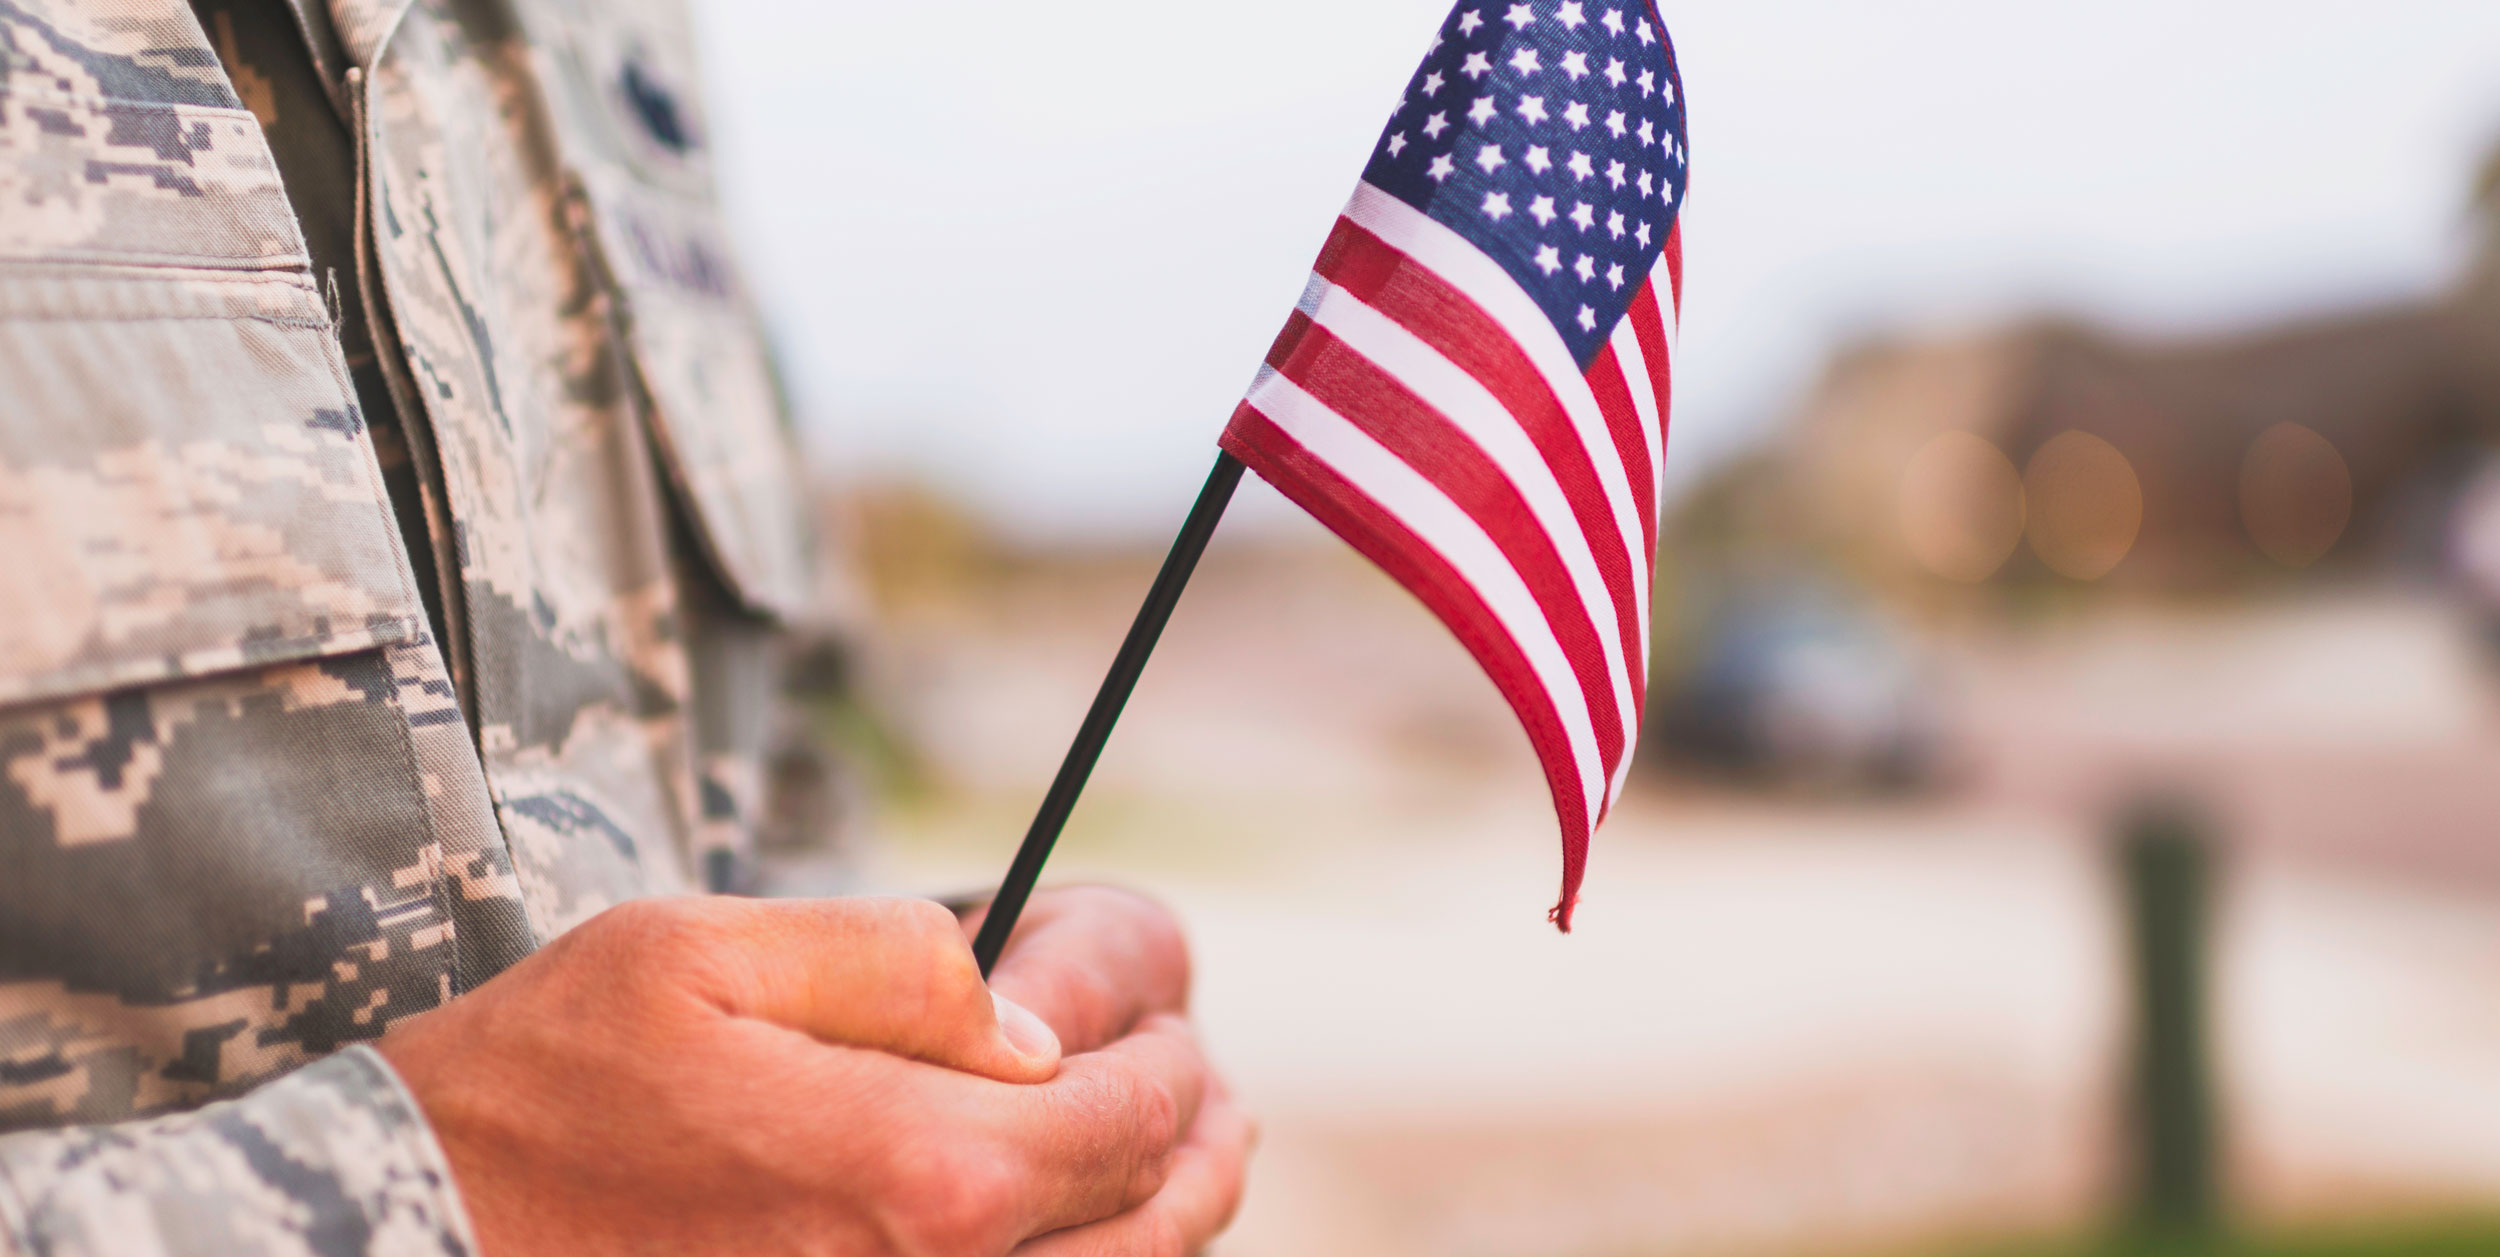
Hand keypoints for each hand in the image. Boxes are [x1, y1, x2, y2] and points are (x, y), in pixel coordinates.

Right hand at [377, 895, 1229, 1255]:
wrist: (414, 1227)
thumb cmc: (546, 1085)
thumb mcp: (705, 954)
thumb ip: (897, 968)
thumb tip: (1029, 1032)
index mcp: (916, 1175)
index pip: (1118, 1117)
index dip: (1167, 1058)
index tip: (1174, 1016)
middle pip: (1143, 1228)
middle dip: (1196, 1145)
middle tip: (1214, 1096)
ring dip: (1164, 1225)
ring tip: (1188, 1163)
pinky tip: (1076, 1232)